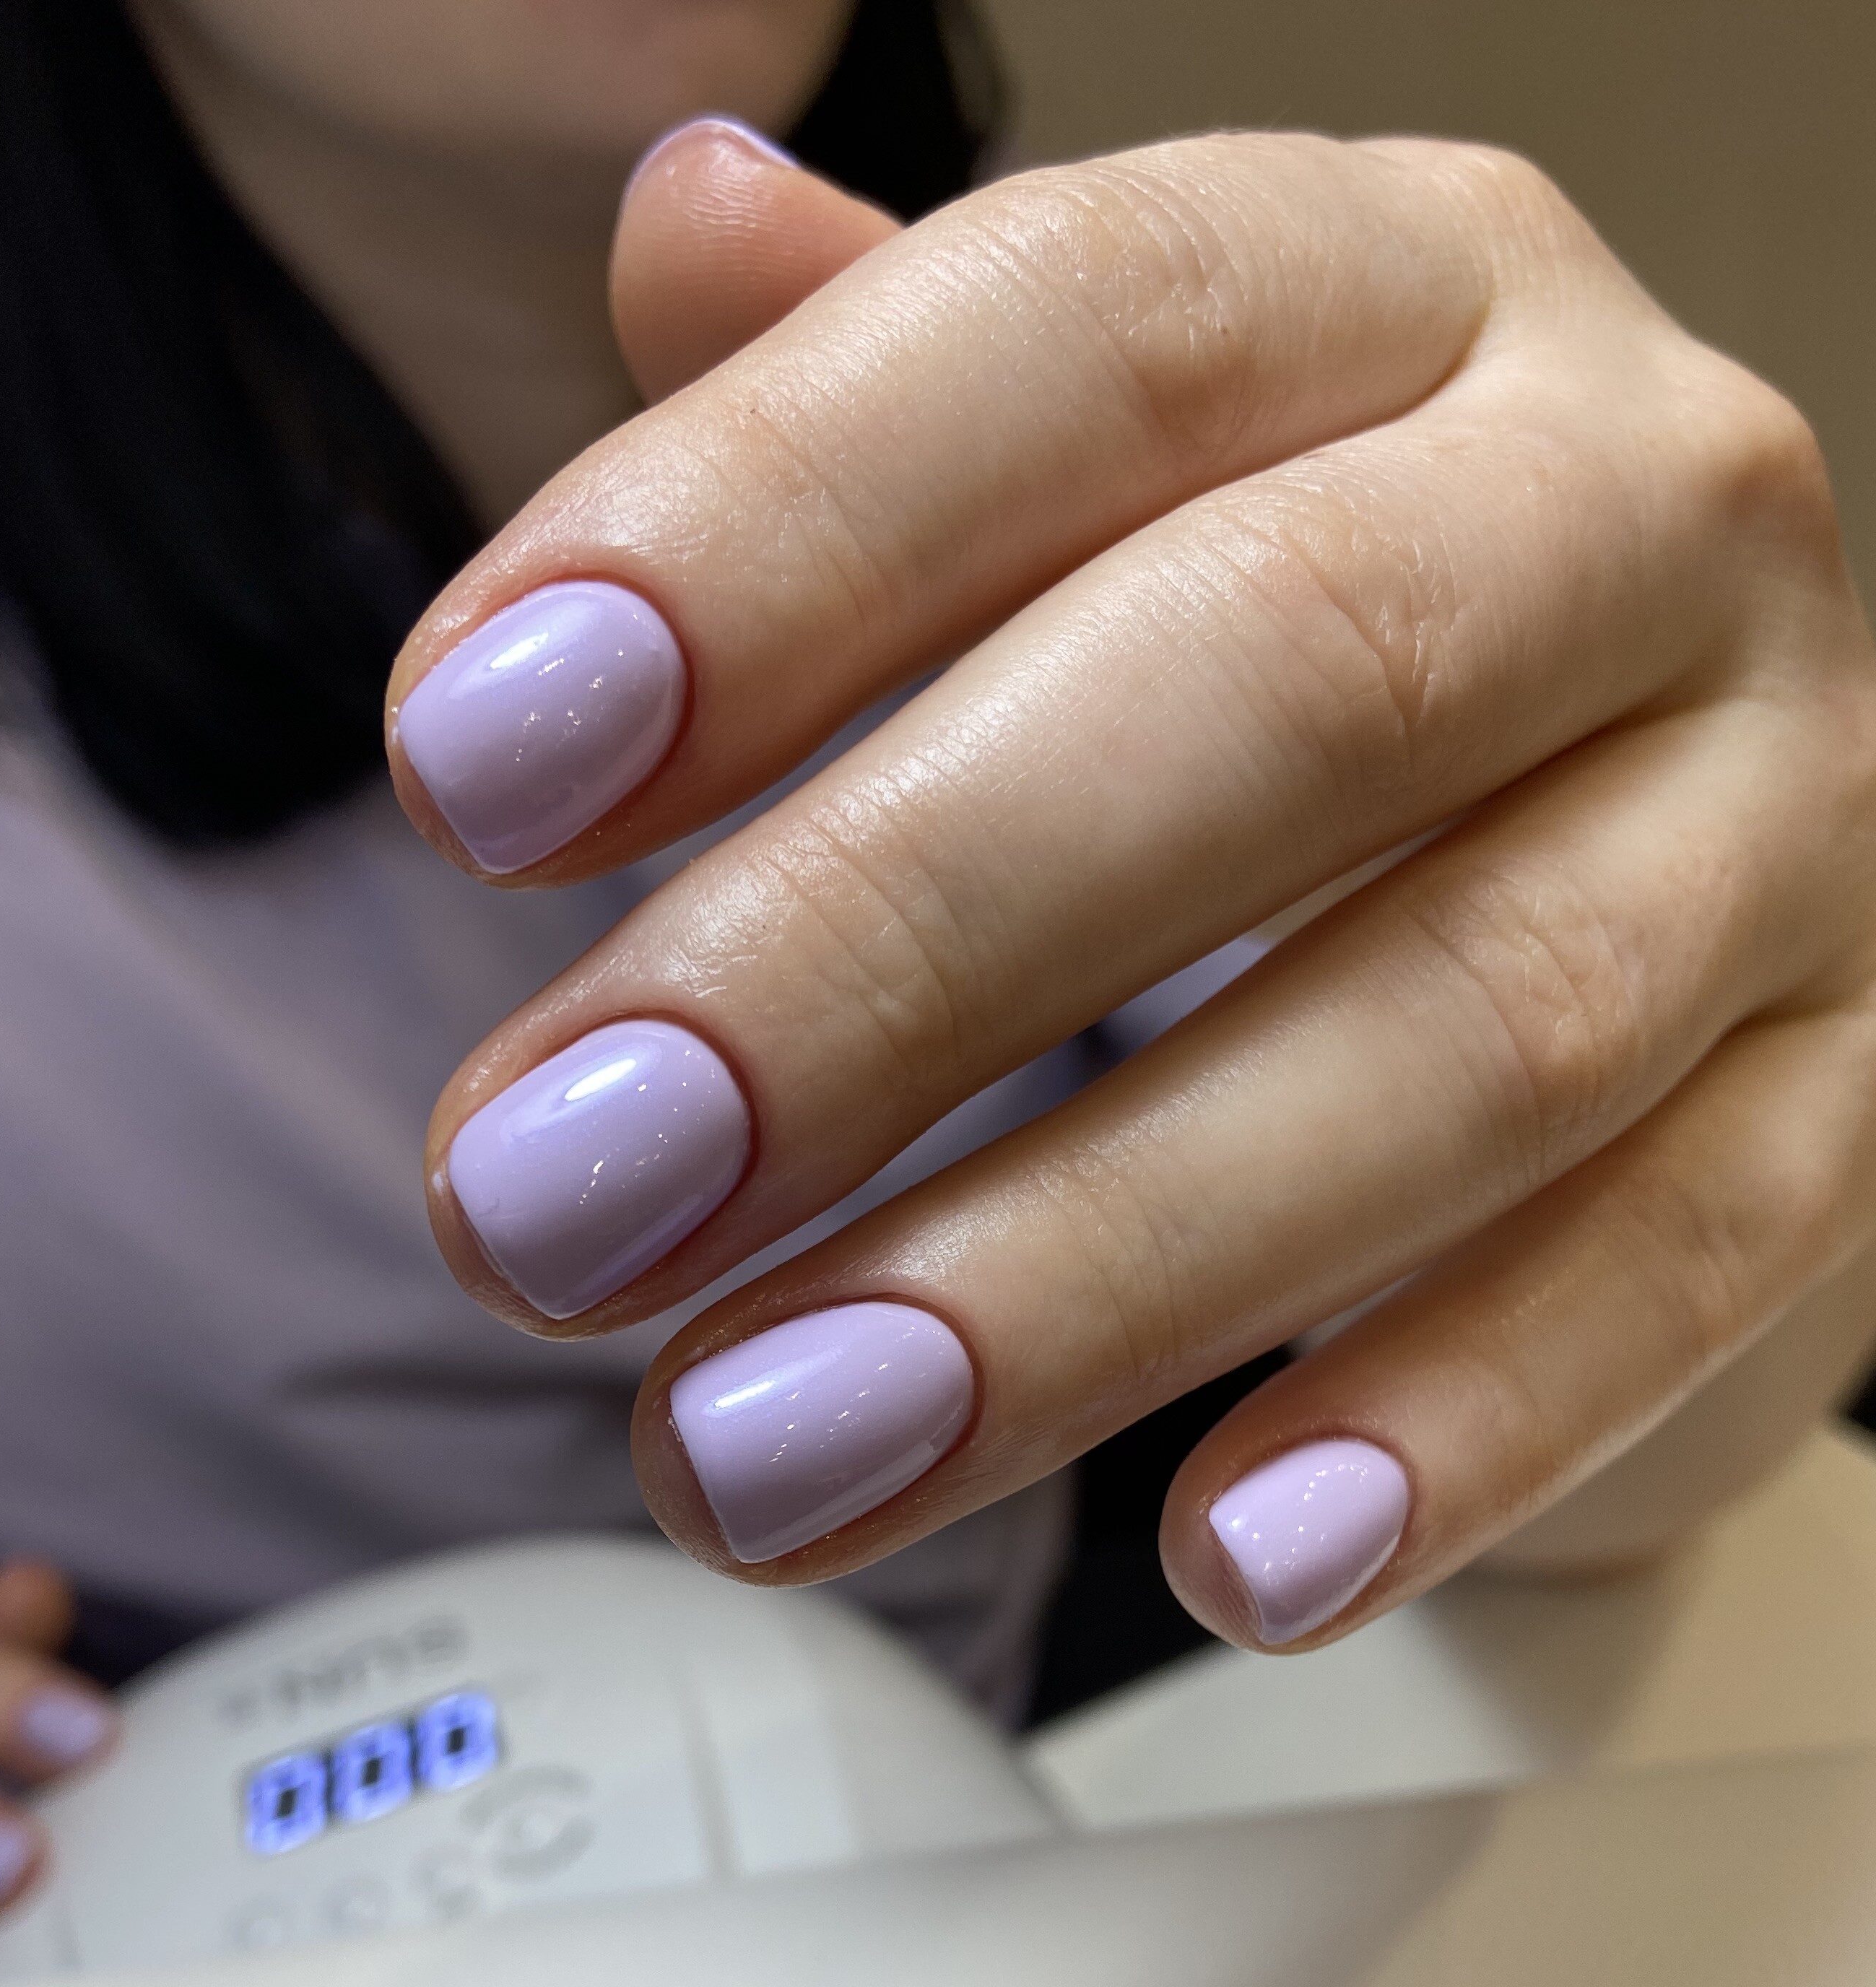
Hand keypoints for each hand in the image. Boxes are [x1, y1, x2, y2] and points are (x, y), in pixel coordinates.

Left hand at [389, 124, 1875, 1651]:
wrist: (1633, 846)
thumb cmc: (1249, 677)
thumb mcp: (1065, 494)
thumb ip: (867, 399)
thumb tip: (681, 212)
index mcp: (1400, 291)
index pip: (1089, 330)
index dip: (768, 538)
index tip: (460, 771)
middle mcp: (1638, 504)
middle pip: (1284, 683)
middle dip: (874, 960)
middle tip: (541, 1201)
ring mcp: (1785, 818)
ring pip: (1478, 1028)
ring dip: (1086, 1271)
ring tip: (752, 1451)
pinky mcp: (1843, 1104)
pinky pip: (1684, 1266)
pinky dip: (1446, 1427)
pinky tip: (1211, 1564)